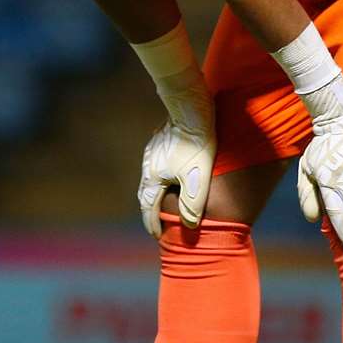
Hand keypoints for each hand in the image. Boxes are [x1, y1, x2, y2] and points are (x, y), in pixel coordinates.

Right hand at [137, 67, 215, 235]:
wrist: (189, 105)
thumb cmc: (196, 142)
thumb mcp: (198, 176)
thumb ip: (192, 203)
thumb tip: (189, 225)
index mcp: (154, 177)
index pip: (148, 207)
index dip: (152, 223)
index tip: (157, 236)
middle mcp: (148, 165)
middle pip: (145, 193)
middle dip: (150, 210)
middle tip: (158, 223)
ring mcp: (152, 152)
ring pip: (150, 178)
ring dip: (154, 193)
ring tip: (164, 202)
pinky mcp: (159, 141)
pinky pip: (156, 166)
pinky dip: (160, 178)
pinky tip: (170, 174)